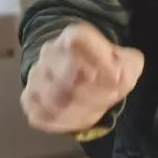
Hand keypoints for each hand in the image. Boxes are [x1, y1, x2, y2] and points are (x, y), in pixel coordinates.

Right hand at [21, 23, 143, 133]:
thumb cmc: (106, 67)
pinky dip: (69, 121)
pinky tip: (82, 115)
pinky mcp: (29, 100)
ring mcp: (35, 76)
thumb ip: (128, 65)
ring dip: (85, 108)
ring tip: (99, 105)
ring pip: (57, 100)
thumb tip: (115, 76)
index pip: (77, 39)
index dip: (99, 59)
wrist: (78, 75)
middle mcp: (48, 52)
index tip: (117, 74)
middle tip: (111, 94)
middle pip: (71, 76)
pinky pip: (46, 116)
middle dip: (98, 91)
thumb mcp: (127, 61)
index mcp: (74, 36)